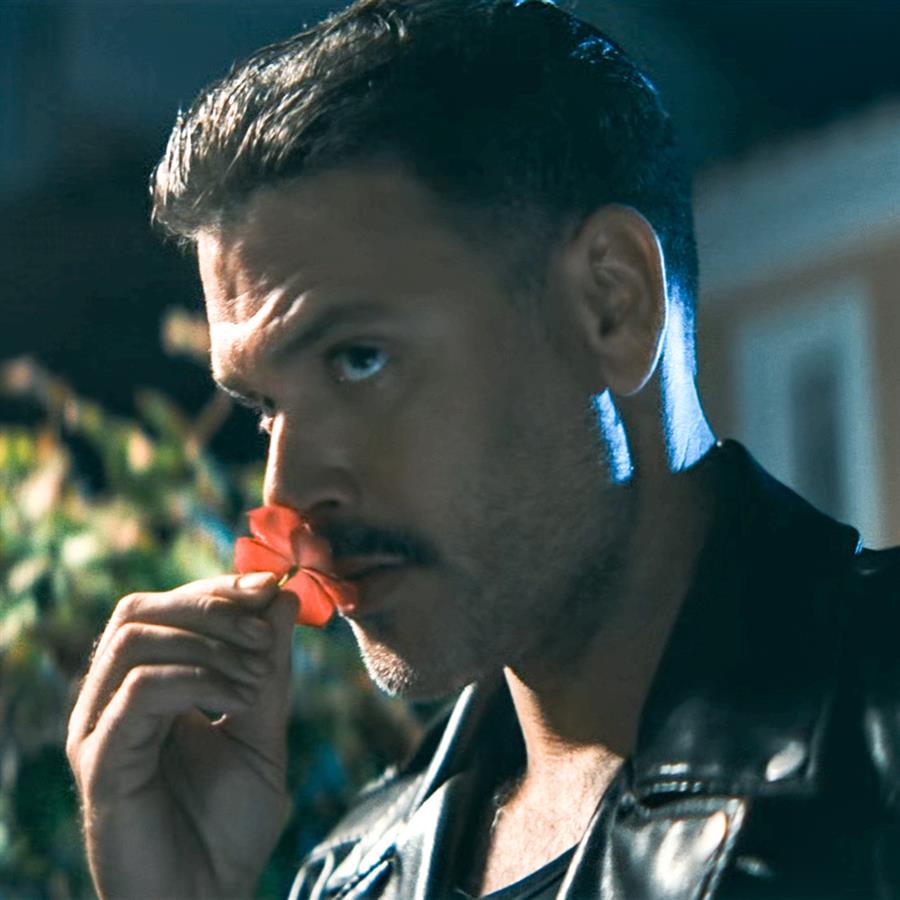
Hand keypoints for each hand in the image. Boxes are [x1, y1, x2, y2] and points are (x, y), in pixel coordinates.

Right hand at [66, 573, 297, 899]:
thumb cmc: (230, 826)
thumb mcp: (262, 728)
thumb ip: (269, 665)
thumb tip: (283, 594)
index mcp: (146, 688)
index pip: (164, 608)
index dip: (215, 590)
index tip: (270, 588)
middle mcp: (112, 702)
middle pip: (138, 610)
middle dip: (209, 606)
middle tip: (264, 633)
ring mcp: (100, 730)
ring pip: (133, 639)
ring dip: (207, 642)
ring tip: (255, 674)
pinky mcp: (101, 762)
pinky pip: (138, 690)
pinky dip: (196, 678)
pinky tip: (236, 698)